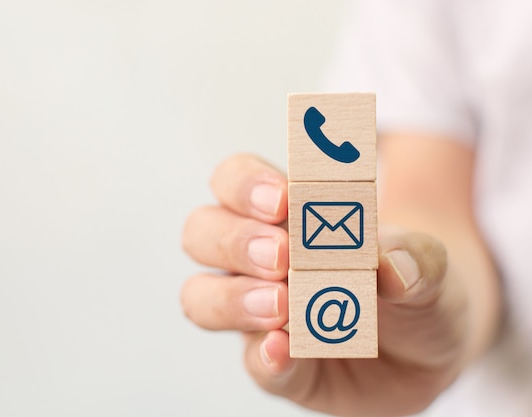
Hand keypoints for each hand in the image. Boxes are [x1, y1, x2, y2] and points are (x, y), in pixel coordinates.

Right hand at [181, 154, 474, 416]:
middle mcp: (256, 259)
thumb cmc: (413, 284)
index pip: (234, 180)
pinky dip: (262, 355)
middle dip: (235, 240)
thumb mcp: (429, 262)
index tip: (281, 198)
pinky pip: (251, 360)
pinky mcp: (276, 366)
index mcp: (283, 214)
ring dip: (234, 298)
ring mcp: (259, 313)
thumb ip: (412, 258)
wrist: (430, 346)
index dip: (245, 184)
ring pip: (201, 297)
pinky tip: (282, 351)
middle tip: (281, 254)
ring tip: (280, 305)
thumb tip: (388, 265)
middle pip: (202, 232)